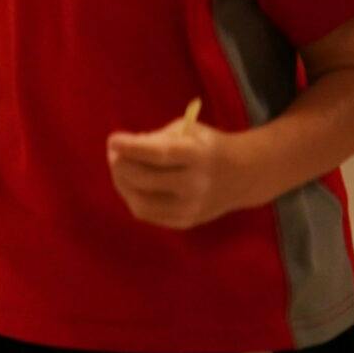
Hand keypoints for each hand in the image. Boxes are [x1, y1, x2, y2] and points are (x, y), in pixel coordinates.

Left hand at [106, 107, 236, 228]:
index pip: (158, 154)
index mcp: (197, 156)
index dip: (131, 148)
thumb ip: (155, 139)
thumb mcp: (186, 131)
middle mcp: (195, 185)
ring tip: (120, 169)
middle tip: (114, 153)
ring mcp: (190, 207)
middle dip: (120, 164)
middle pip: (143, 179)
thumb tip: (120, 151)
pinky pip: (145, 213)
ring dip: (121, 183)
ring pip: (139, 202)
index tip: (112, 140)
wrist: (241, 176)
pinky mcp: (184, 221)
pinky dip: (132, 197)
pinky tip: (132, 184)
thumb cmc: (205, 146)